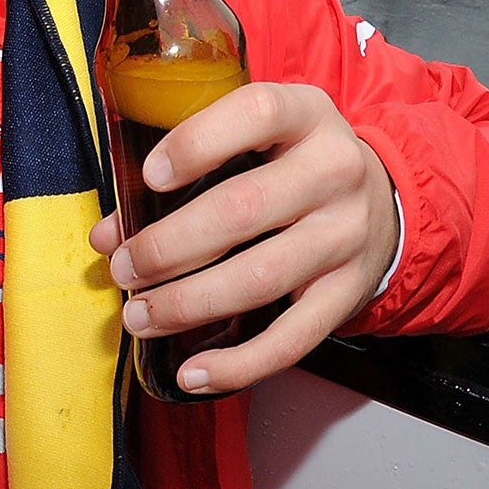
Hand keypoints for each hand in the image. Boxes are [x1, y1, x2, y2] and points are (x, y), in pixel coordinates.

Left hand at [90, 82, 401, 395]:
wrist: (380, 200)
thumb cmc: (289, 161)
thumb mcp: (251, 139)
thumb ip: (181, 171)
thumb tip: (108, 232)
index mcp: (305, 115)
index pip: (256, 115)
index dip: (198, 144)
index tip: (149, 177)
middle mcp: (334, 171)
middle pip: (244, 209)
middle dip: (169, 246)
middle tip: (122, 267)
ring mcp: (346, 235)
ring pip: (261, 277)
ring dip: (189, 303)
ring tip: (140, 315)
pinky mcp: (349, 292)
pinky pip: (293, 338)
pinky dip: (239, 364)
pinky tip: (192, 372)